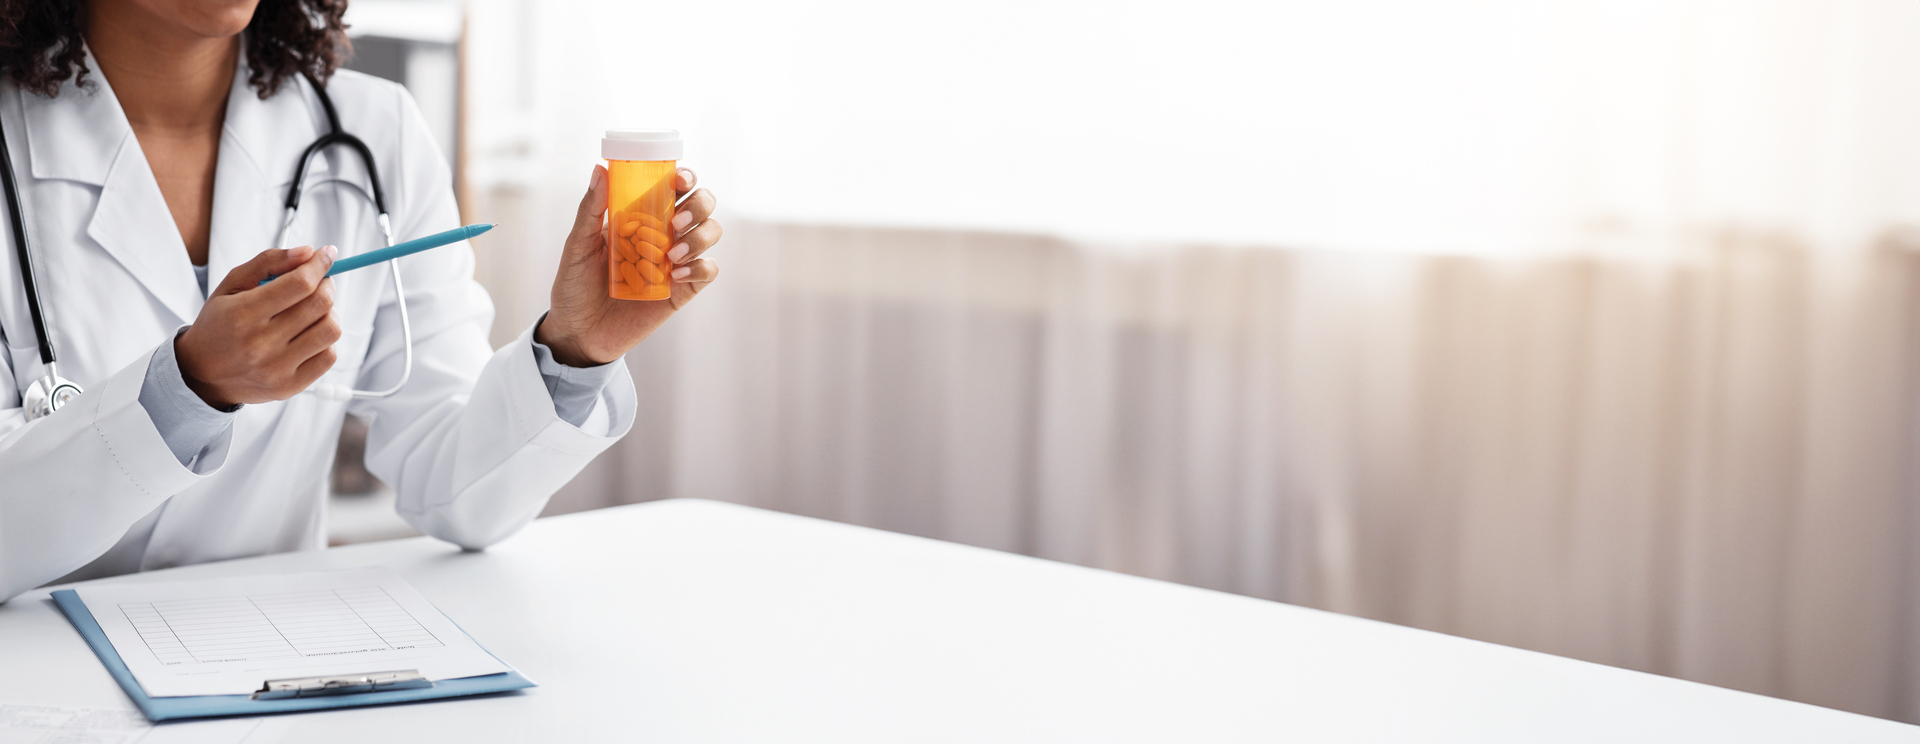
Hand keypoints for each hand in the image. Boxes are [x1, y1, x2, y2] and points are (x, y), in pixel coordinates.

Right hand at [175, 245, 341, 408]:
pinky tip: (310, 333)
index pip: (300, 283)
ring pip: (330, 330)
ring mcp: (277, 368)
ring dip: (330, 312)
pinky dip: (326, 339)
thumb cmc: (220, 324)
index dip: (320, 264)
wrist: (202, 374)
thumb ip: (268, 262)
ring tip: (314, 309)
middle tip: (320, 281)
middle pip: (320, 304)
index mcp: (243, 314)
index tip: (327, 254)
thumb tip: (308, 252)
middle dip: (326, 285)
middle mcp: (261, 344)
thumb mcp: (232, 285)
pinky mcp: (290, 386)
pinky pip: (329, 356)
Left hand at [537, 166, 720, 365]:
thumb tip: (600, 169)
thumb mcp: (577, 246)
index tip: (678, 180)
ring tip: (673, 254)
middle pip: (702, 205)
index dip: (685, 177)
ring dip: (700, 237)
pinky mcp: (682, 290)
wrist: (579, 333)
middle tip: (677, 220)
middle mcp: (664, 234)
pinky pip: (708, 271)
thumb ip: (590, 209)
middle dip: (699, 206)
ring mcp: (676, 261)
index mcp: (641, 216)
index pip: (673, 187)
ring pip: (710, 233)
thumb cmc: (574, 286)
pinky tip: (677, 275)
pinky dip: (700, 267)